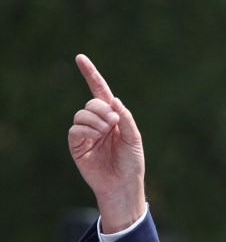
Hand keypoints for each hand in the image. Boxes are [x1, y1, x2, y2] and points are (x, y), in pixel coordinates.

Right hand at [68, 54, 145, 232]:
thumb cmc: (132, 162)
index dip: (91, 75)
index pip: (100, 92)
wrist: (123, 184)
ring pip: (81, 115)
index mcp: (113, 117)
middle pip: (92, 104)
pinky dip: (86, 130)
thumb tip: (114, 101)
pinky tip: (95, 138)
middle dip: (102, 110)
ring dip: (95, 121)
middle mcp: (98, 123)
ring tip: (106, 133)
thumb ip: (126, 118)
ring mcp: (87, 133)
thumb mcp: (134, 138)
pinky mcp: (77, 145)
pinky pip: (75, 129)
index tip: (80, 58)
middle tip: (113, 123)